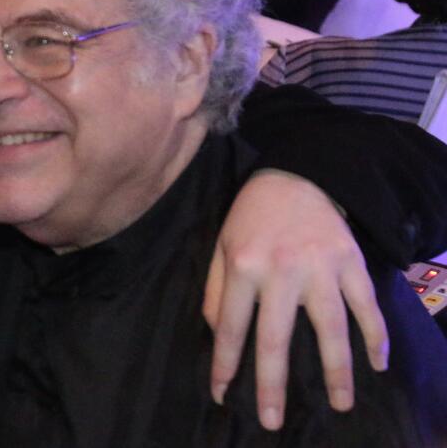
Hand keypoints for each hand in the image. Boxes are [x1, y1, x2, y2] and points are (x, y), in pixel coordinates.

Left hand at [204, 169, 388, 429]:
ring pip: (330, 328)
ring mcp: (320, 267)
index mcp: (242, 266)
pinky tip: (378, 363)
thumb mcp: (221, 245)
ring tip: (339, 403)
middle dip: (272, 383)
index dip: (225, 364)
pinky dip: (375, 335)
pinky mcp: (350, 261)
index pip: (231, 327)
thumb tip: (218, 335)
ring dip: (336, 371)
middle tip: (272, 421)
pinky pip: (366, 305)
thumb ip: (216, 291)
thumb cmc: (251, 215)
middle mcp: (280, 270)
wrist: (298, 173)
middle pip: (276, 338)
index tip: (221, 394)